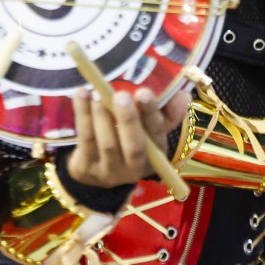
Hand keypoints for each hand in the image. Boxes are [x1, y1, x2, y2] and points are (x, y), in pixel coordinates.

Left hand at [67, 87, 189, 187]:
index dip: (151, 114)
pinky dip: (82, 114)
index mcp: (155, 155)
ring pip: (107, 143)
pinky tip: (81, 94)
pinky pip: (85, 139)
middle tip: (120, 95)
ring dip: (101, 116)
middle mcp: (134, 167)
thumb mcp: (151, 131)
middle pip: (133, 146)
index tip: (144, 92)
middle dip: (128, 119)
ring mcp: (109, 169)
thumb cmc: (130, 141)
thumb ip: (167, 113)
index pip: (157, 134)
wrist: (97, 173)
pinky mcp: (86, 167)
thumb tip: (183, 94)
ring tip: (97, 92)